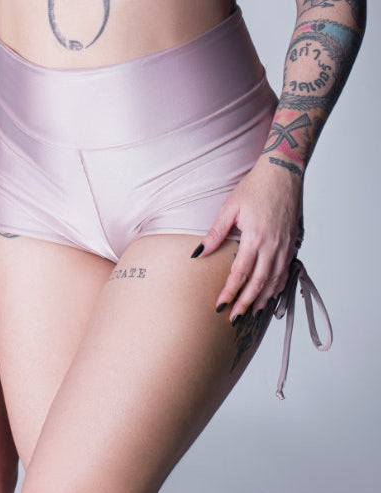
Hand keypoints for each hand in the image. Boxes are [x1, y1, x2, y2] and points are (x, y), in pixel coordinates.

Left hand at [194, 158, 302, 319]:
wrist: (283, 174)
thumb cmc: (255, 187)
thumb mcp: (230, 207)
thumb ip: (216, 233)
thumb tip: (199, 253)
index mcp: (255, 238)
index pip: (240, 274)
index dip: (229, 292)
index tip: (219, 305)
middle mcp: (273, 246)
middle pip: (258, 283)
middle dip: (245, 303)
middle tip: (234, 317)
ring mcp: (285, 246)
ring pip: (274, 281)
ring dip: (262, 298)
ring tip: (251, 311)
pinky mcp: (292, 243)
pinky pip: (285, 272)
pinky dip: (278, 286)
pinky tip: (271, 293)